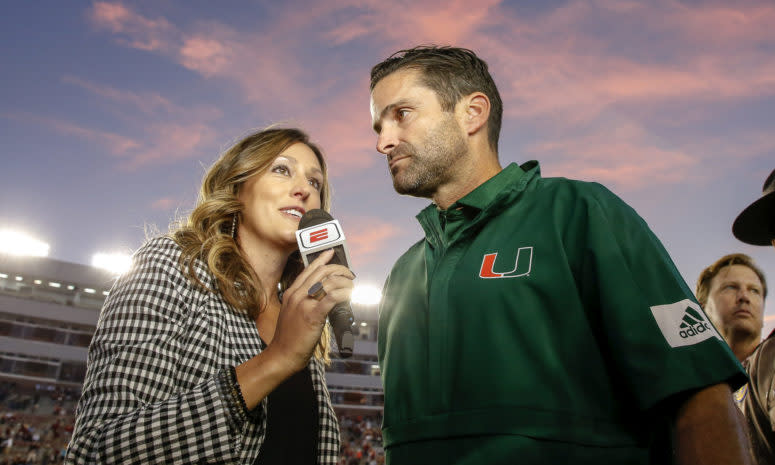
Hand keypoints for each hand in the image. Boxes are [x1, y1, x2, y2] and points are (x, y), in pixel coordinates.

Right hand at [268, 249, 354, 371]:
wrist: (282, 354)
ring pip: (328, 282)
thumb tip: (321, 295)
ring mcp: (304, 304)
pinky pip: (332, 297)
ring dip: (345, 282)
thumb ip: (302, 301)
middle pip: (321, 272)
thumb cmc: (288, 337)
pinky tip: (350, 295)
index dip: (322, 259)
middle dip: (339, 269)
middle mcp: (297, 295)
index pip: (308, 269)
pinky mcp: (312, 315)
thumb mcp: (291, 313)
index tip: (331, 252)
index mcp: (291, 293)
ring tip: (352, 286)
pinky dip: (344, 293)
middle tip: (350, 274)